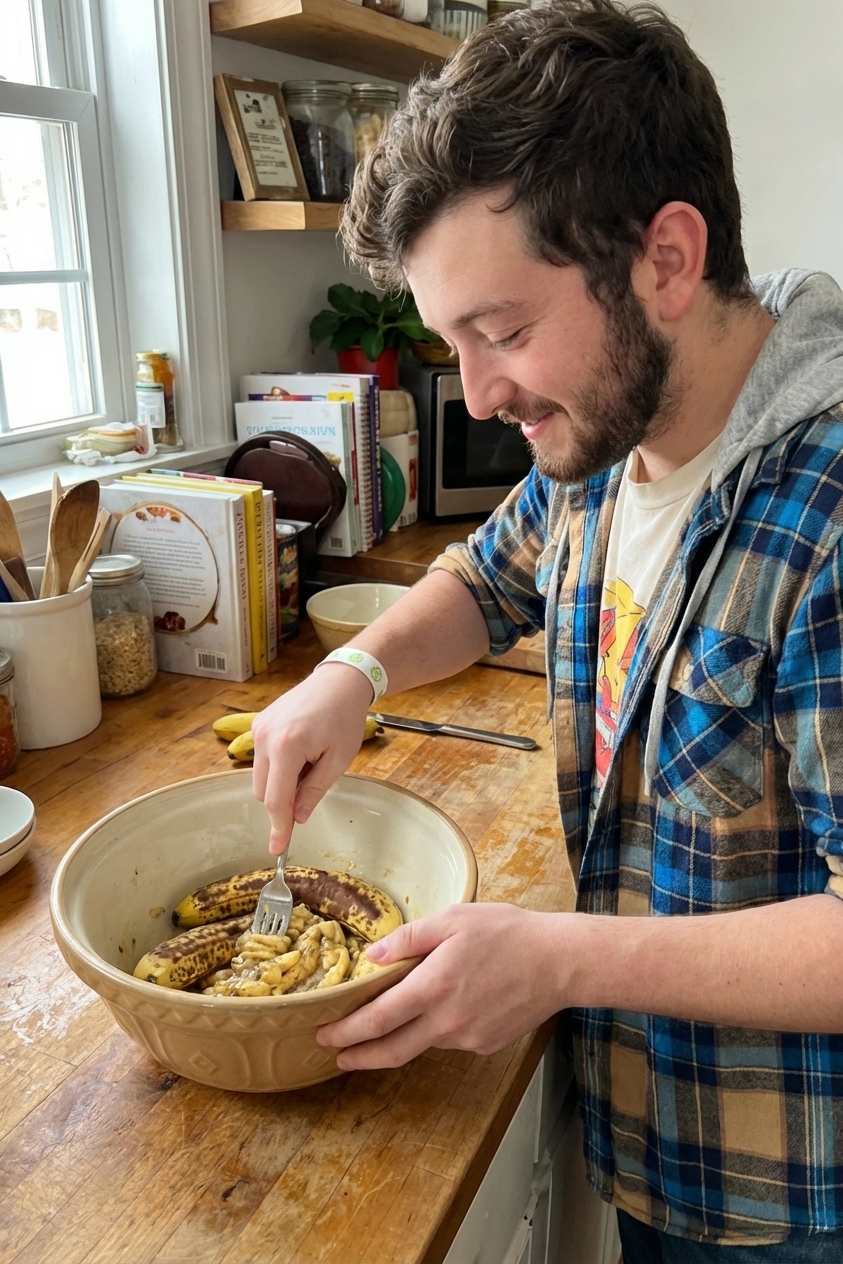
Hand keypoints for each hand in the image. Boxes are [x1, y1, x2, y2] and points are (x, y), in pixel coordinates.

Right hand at [252, 663, 374, 853]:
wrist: (339, 681)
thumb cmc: (345, 717)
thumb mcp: (338, 760)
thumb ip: (314, 791)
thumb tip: (296, 817)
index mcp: (287, 747)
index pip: (276, 799)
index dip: (277, 827)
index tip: (277, 849)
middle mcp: (265, 737)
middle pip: (263, 792)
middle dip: (283, 800)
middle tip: (313, 782)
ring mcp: (258, 729)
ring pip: (259, 777)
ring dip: (280, 782)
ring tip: (310, 761)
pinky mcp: (258, 724)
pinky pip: (261, 759)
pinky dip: (277, 766)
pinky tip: (300, 750)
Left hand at [316, 903, 570, 1068]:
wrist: (560, 962)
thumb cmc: (507, 932)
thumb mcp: (454, 919)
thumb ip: (409, 939)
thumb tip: (373, 957)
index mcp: (433, 987)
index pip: (377, 1019)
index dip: (347, 1031)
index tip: (325, 1035)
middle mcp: (447, 1021)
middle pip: (391, 1050)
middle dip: (359, 1056)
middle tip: (336, 1055)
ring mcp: (467, 1037)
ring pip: (422, 1043)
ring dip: (400, 1038)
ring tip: (386, 1023)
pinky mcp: (485, 1045)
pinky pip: (450, 1039)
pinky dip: (436, 1029)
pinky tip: (446, 1008)